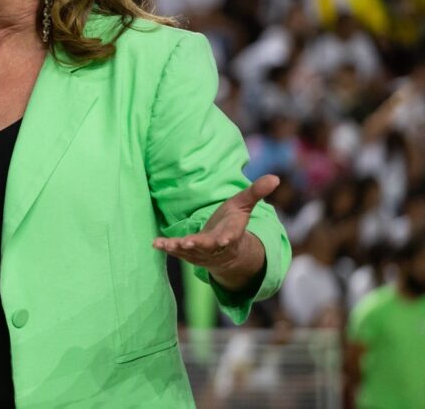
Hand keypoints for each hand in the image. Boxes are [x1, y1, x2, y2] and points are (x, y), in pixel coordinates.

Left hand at [152, 175, 278, 290]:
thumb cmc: (232, 223)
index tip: (224, 240)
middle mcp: (215, 246)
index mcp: (230, 234)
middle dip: (198, 245)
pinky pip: (177, 252)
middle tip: (188, 243)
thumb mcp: (243, 206)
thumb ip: (256, 192)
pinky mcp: (188, 253)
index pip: (230, 237)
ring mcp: (201, 252)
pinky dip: (166, 247)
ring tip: (166, 243)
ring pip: (190, 251)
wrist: (226, 251)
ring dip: (178, 248)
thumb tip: (276, 177)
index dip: (226, 238)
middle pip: (207, 247)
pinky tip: (155, 243)